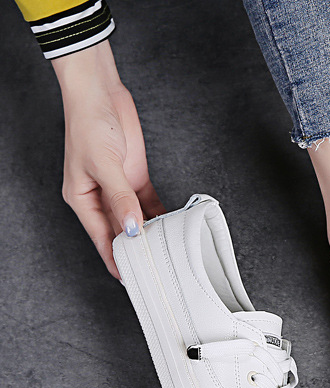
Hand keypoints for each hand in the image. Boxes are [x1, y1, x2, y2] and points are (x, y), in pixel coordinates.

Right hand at [52, 41, 164, 277]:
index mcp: (83, 201)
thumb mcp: (104, 165)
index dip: (118, 261)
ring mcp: (119, 189)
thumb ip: (121, 199)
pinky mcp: (135, 178)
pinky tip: (173, 229)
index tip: (134, 281)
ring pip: (137, 221)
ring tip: (170, 254)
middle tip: (159, 272)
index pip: (103, 240)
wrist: (101, 92)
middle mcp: (100, 199)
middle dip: (138, 252)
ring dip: (152, 235)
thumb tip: (134, 229)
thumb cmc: (90, 124)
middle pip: (122, 234)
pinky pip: (149, 205)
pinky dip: (160, 216)